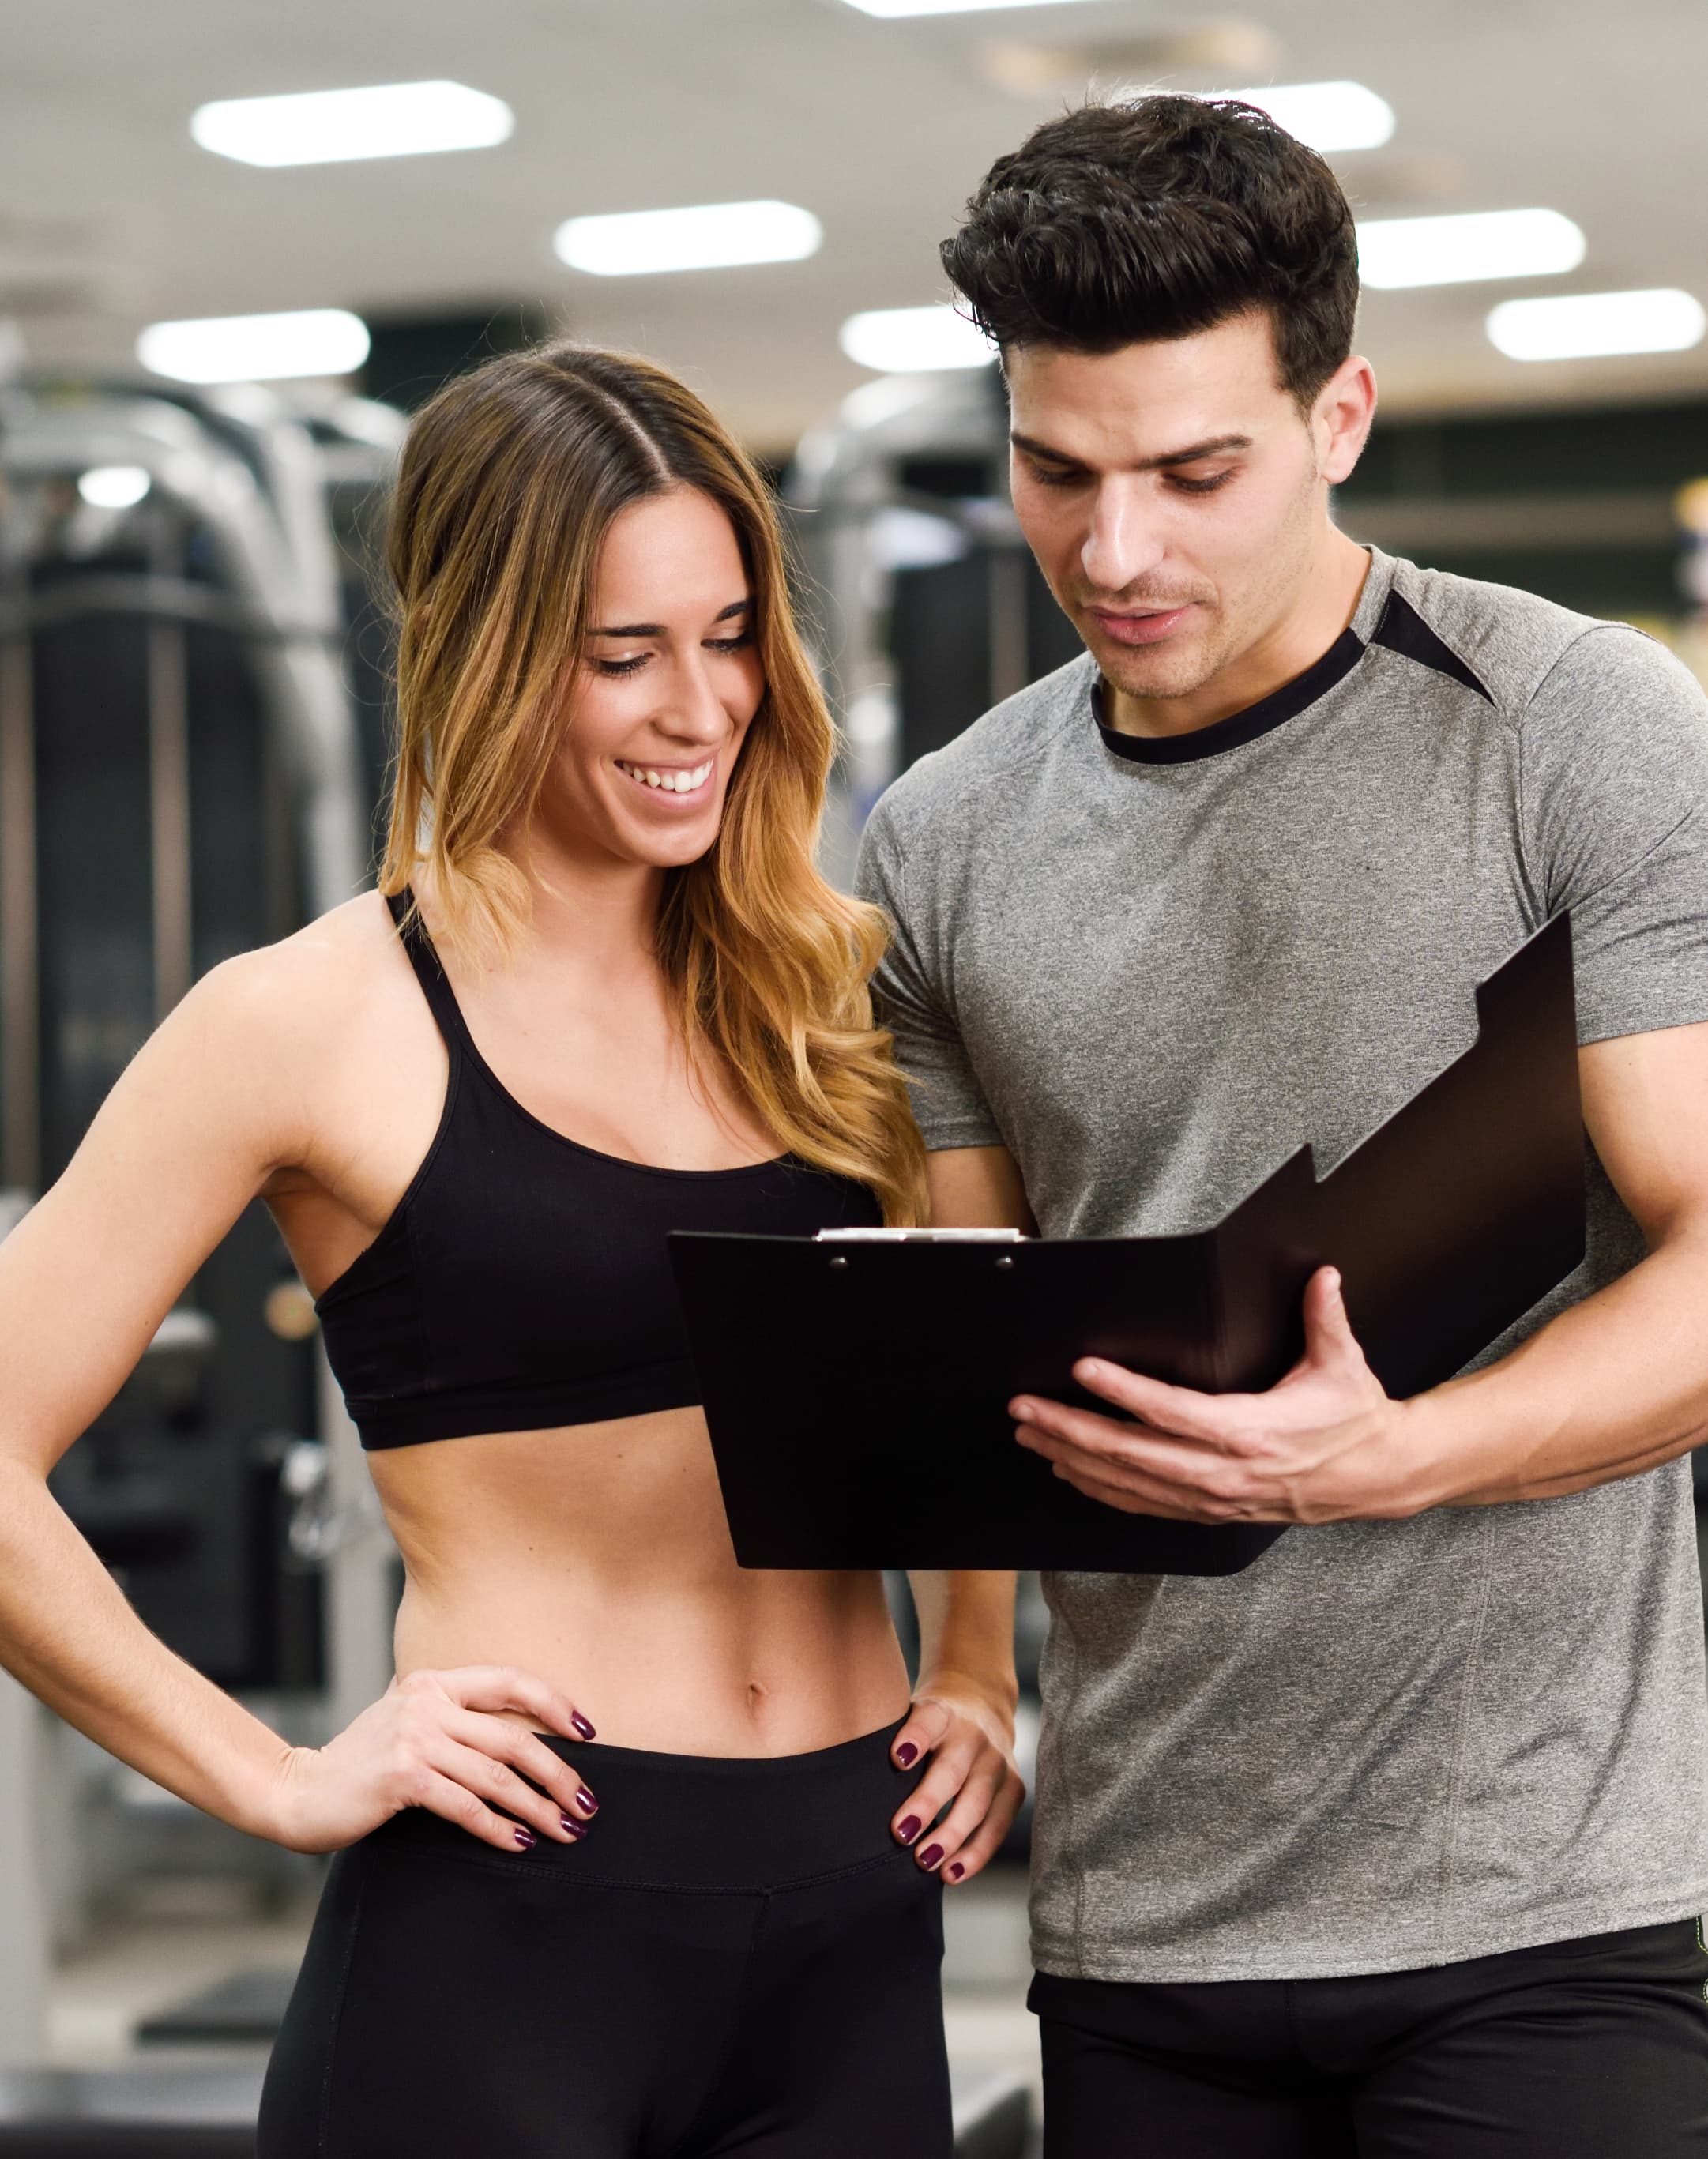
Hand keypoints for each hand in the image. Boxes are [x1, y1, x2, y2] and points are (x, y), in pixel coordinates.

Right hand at [267, 1665, 601, 1855]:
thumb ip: (450, 1715)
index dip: (555, 1705)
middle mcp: (427, 1702)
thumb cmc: (362, 1763)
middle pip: (514, 1737)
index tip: (589, 1732)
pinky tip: (518, 1843)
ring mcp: (414, 1737)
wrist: (301, 1792)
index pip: (511, 1682)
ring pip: (496, 1776)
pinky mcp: (403, 1777)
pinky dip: (497, 1827)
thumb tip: (521, 1734)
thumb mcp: (407, 1720)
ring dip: (538, 1808)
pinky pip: (466, 1805)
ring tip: (564, 1830)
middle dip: (559, 1774)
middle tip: (586, 1803)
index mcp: (434, 1681)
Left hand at [888, 1680, 1024, 1884]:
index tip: (897, 1759)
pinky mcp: (1014, 1787)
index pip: (928, 1721)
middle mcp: (973, 1734)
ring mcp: (997, 1761)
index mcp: (942, 1712)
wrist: (982, 1706)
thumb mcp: (911, 1716)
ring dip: (951, 1835)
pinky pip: (996, 1825)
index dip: (915, 1738)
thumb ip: (890, 1743)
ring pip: (977, 1802)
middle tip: (900, 1834)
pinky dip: (976, 1853)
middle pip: (951, 1770)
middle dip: (927, 1803)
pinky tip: (952, 1873)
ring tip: (926, 1861)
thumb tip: (849, 1793)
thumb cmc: (929, 1725)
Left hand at [1013, 1267, 1416, 1525]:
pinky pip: (1142, 1504)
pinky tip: (1069, 1471)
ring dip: (1073, 1458)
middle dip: (1071, 1429)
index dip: (1123, 1391)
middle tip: (1025, 1407)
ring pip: (1127, 1483)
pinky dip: (1100, 1489)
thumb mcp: (1342, 1364)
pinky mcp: (1208, 1510)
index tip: (1083, 1369)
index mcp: (1249, 1430)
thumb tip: (1322, 1275)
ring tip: (1030, 1434)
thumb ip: (1325, 1316)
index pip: (1171, 1411)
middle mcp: (1222, 1470)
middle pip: (1131, 1453)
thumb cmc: (1351, 1419)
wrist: (1373, 1477)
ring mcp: (1211, 1496)